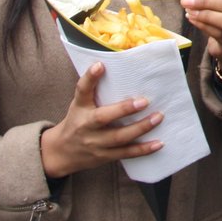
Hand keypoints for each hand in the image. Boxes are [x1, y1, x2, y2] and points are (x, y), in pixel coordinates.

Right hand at [40, 62, 163, 178]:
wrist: (62, 152)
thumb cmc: (77, 120)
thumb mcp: (79, 102)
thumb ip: (92, 87)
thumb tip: (106, 64)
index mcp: (80, 108)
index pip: (82, 91)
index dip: (90, 78)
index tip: (100, 65)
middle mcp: (86, 126)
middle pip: (103, 118)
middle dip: (124, 110)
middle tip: (145, 100)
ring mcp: (96, 143)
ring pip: (119, 137)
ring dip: (140, 128)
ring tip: (158, 117)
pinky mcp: (105, 156)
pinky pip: (126, 153)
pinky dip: (143, 149)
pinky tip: (158, 143)